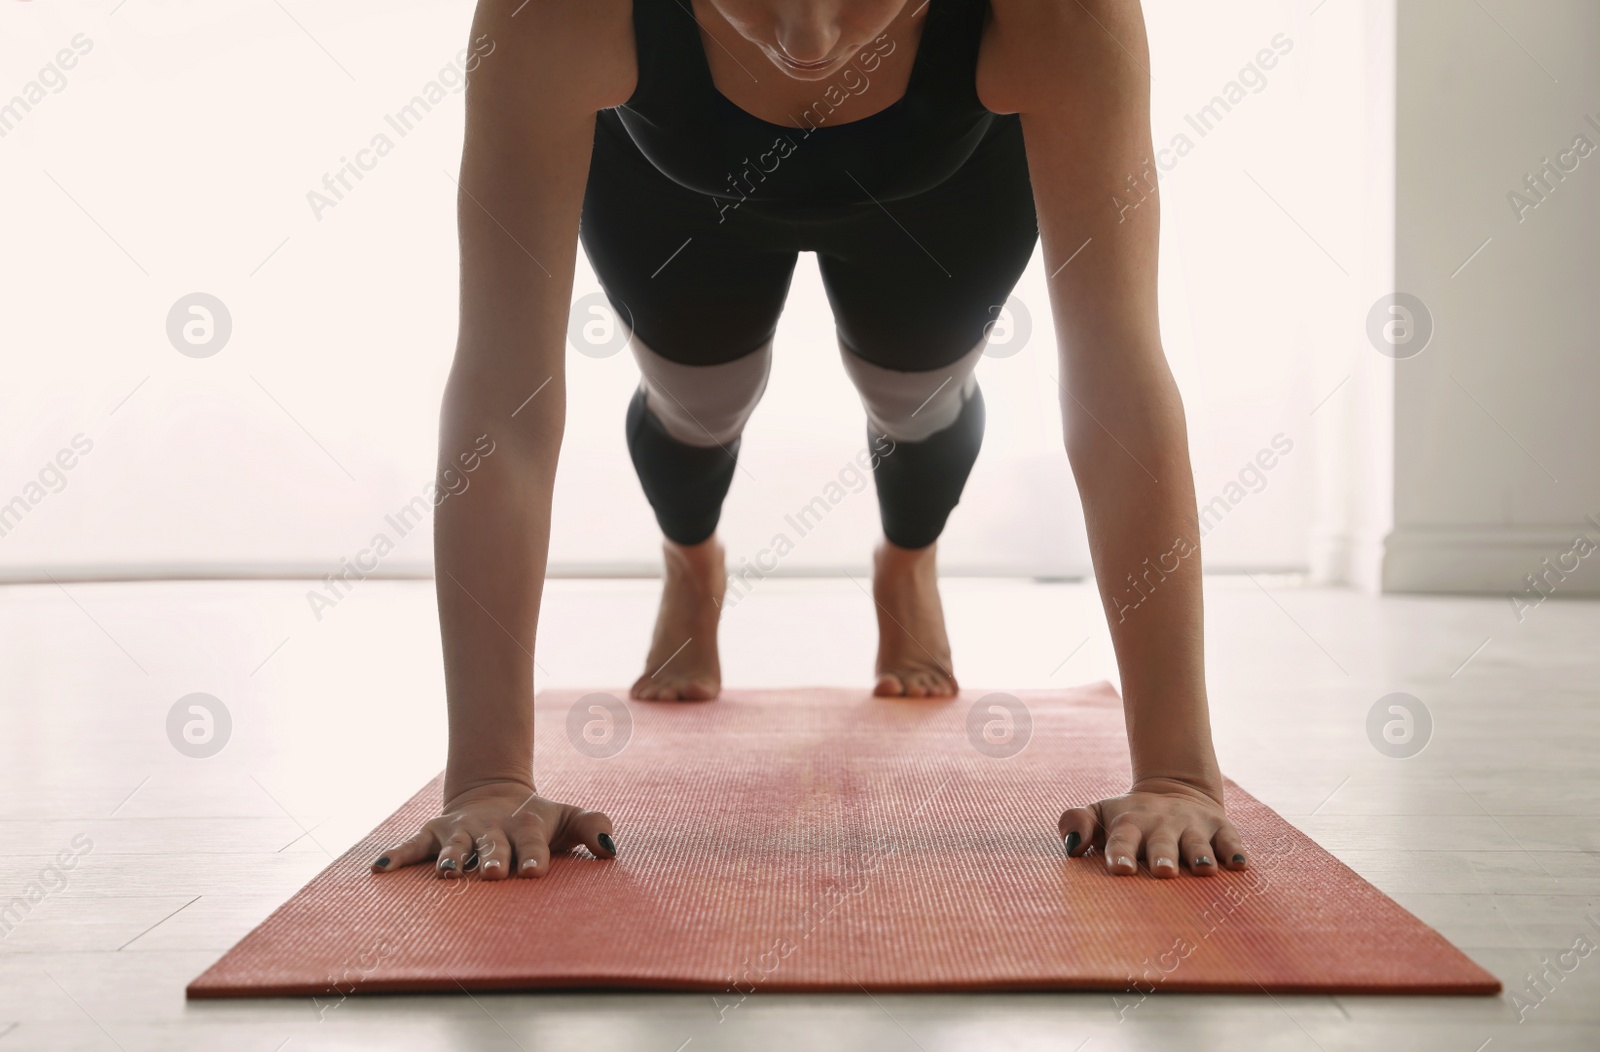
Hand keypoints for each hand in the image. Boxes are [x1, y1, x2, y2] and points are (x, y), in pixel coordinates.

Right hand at [370, 780, 615, 879]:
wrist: (497, 796)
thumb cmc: (539, 821)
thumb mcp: (567, 820)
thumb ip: (592, 827)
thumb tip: (611, 850)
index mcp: (526, 827)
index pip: (531, 844)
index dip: (532, 857)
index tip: (533, 872)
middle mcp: (492, 829)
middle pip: (492, 845)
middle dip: (492, 858)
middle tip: (492, 873)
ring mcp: (461, 830)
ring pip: (454, 845)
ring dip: (450, 858)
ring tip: (446, 873)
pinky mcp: (435, 833)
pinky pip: (414, 845)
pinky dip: (397, 855)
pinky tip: (380, 869)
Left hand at [1059, 777, 1246, 877]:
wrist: (1175, 790)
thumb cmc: (1129, 818)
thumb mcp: (1099, 813)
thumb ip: (1077, 824)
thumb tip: (1070, 846)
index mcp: (1130, 823)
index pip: (1122, 838)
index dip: (1121, 853)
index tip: (1122, 871)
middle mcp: (1162, 823)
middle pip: (1161, 841)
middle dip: (1163, 856)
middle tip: (1163, 872)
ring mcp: (1193, 825)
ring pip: (1197, 842)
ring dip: (1200, 855)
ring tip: (1205, 870)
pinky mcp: (1220, 827)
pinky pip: (1230, 839)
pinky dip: (1235, 851)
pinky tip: (1239, 865)